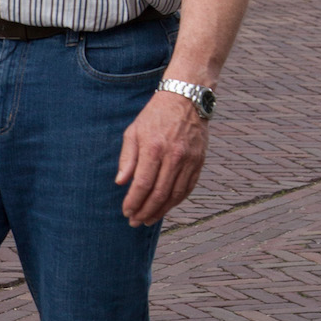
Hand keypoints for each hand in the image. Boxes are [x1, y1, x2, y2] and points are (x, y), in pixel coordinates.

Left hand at [116, 90, 208, 226]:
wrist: (186, 99)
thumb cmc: (154, 116)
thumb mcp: (133, 132)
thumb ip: (127, 158)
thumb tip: (120, 182)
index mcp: (154, 148)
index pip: (142, 184)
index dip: (133, 201)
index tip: (126, 212)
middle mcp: (173, 156)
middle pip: (159, 193)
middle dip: (145, 211)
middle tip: (135, 222)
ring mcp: (189, 160)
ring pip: (175, 194)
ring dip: (161, 211)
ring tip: (148, 219)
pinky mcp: (199, 161)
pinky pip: (188, 188)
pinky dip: (176, 201)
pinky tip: (166, 207)